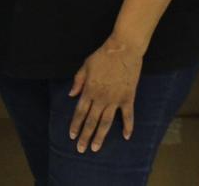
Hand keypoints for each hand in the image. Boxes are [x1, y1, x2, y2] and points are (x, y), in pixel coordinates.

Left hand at [68, 36, 143, 152]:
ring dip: (100, 136)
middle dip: (85, 136)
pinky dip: (128, 126)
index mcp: (89, 90)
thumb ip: (78, 81)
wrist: (124, 48)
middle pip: (91, 121)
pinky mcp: (128, 97)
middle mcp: (101, 98)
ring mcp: (115, 99)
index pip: (80, 112)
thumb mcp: (86, 65)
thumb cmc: (103, 55)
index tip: (72, 136)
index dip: (75, 125)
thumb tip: (71, 95)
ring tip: (96, 148)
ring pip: (106, 122)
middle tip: (81, 149)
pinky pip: (128, 115)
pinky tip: (126, 137)